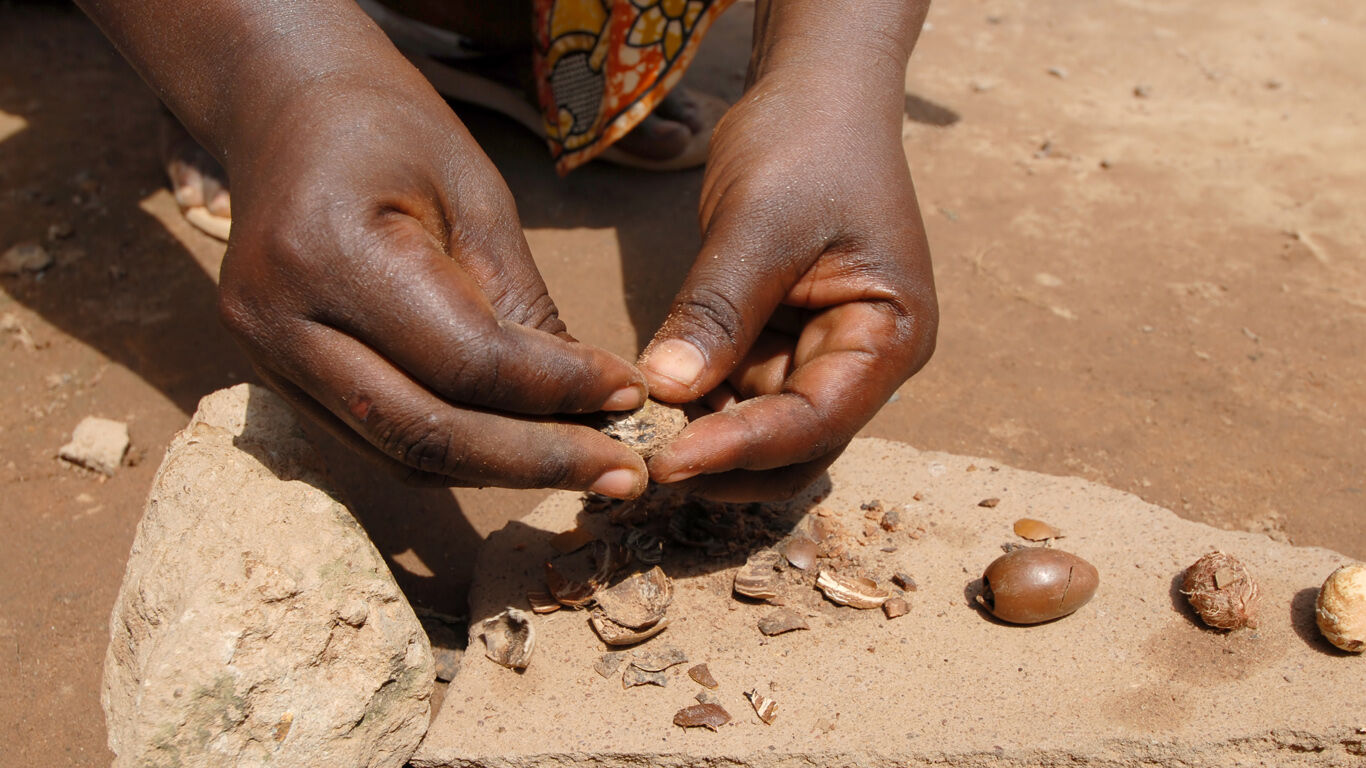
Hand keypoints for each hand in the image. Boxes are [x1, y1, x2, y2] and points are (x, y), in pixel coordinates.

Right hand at [218, 69, 648, 496]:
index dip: (559, 390)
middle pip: (427, 434)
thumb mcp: (478, 197)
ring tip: (588, 464)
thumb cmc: (392, 131)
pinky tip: (519, 445)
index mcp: (333, 253)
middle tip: (625, 474)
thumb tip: (589, 403)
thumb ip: (523, 303)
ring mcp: (266, 359)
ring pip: (401, 455)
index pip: (467, 362)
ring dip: (502, 470)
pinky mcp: (273, 379)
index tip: (631, 393)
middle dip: (539, 461)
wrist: (285, 109)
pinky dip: (456, 454)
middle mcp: (280, 321)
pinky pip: (378, 443)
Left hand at [638, 64, 937, 500]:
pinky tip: (646, 402)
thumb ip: (718, 309)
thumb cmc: (808, 142)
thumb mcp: (760, 221)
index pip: (818, 420)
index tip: (669, 460)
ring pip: (761, 432)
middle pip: (796, 448)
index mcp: (890, 337)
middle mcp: (862, 362)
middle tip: (644, 461)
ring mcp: (819, 356)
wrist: (815, 94)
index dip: (743, 446)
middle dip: (725, 463)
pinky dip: (696, 408)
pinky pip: (737, 396)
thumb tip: (666, 390)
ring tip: (635, 433)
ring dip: (703, 439)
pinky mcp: (778, 344)